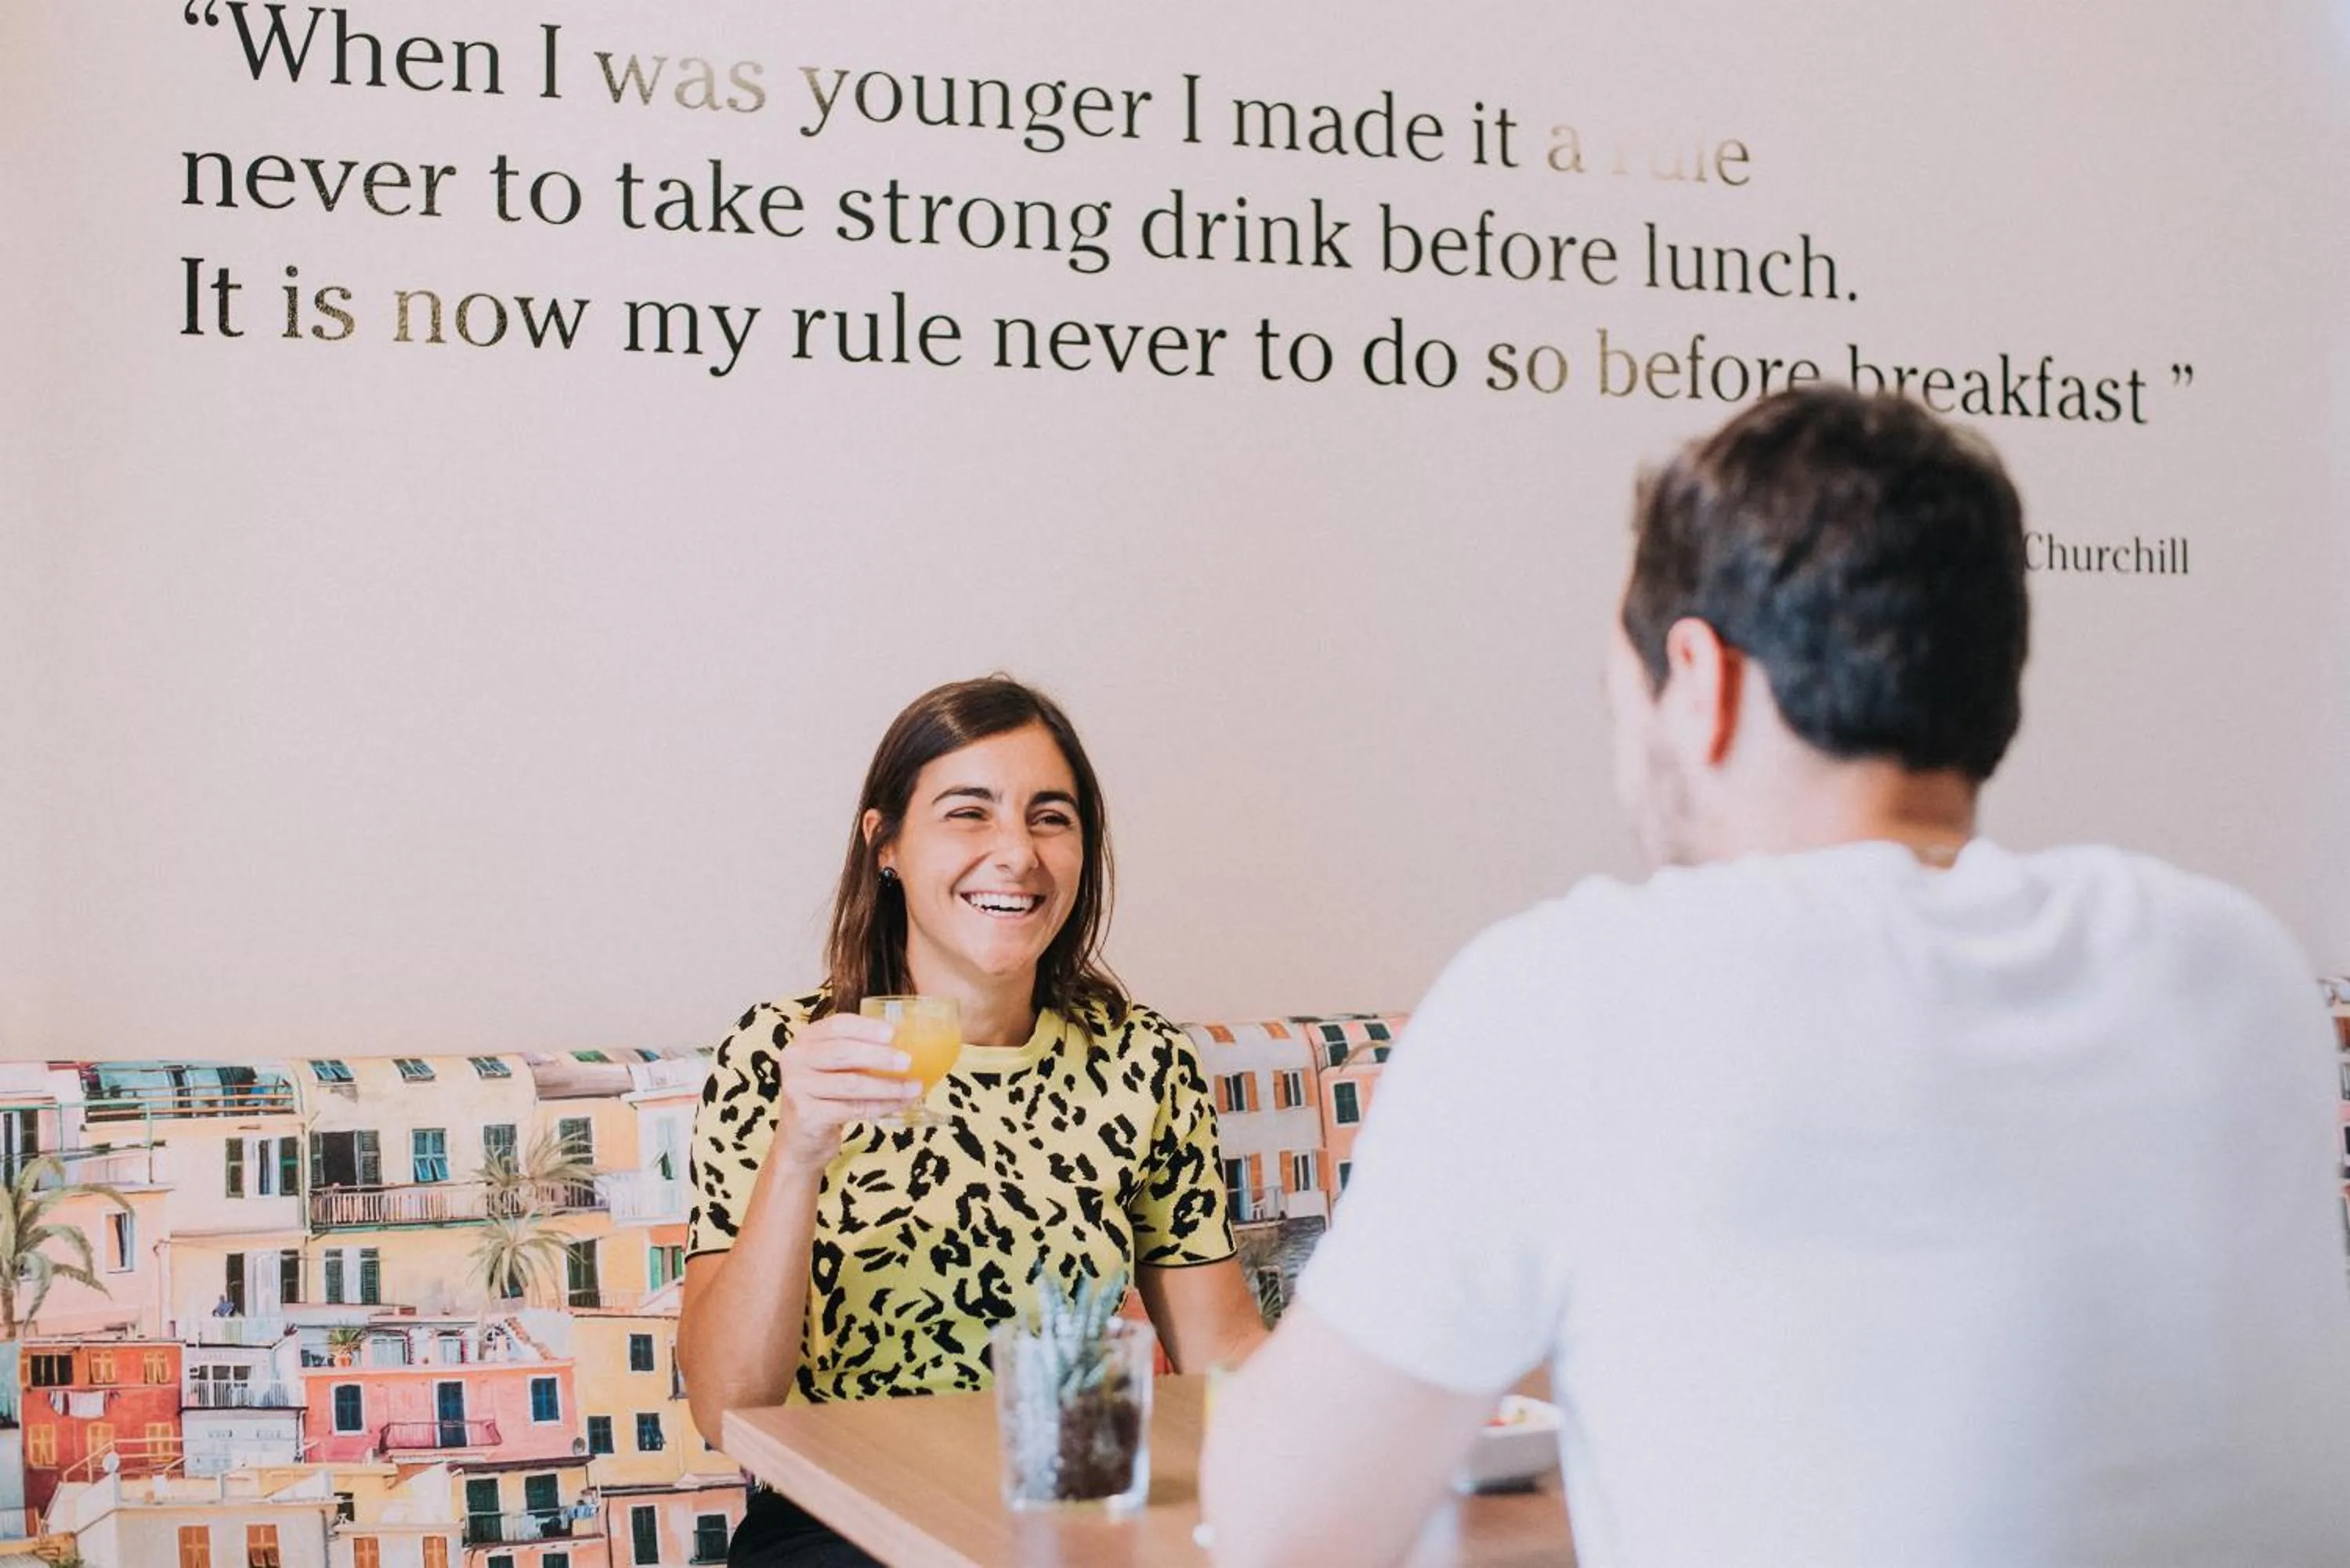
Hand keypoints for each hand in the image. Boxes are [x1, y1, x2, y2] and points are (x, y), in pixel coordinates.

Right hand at [771, 1012, 922, 1171]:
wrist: (800, 1138)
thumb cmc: (825, 1095)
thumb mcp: (833, 1067)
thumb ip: (857, 1051)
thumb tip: (906, 1043)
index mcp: (805, 1039)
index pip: (836, 1026)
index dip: (865, 1028)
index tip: (892, 1032)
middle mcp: (795, 1060)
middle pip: (843, 1053)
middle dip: (880, 1057)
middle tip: (907, 1061)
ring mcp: (798, 1088)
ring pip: (851, 1084)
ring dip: (888, 1086)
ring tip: (914, 1087)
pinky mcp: (807, 1115)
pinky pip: (853, 1108)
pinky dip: (881, 1106)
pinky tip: (900, 1104)